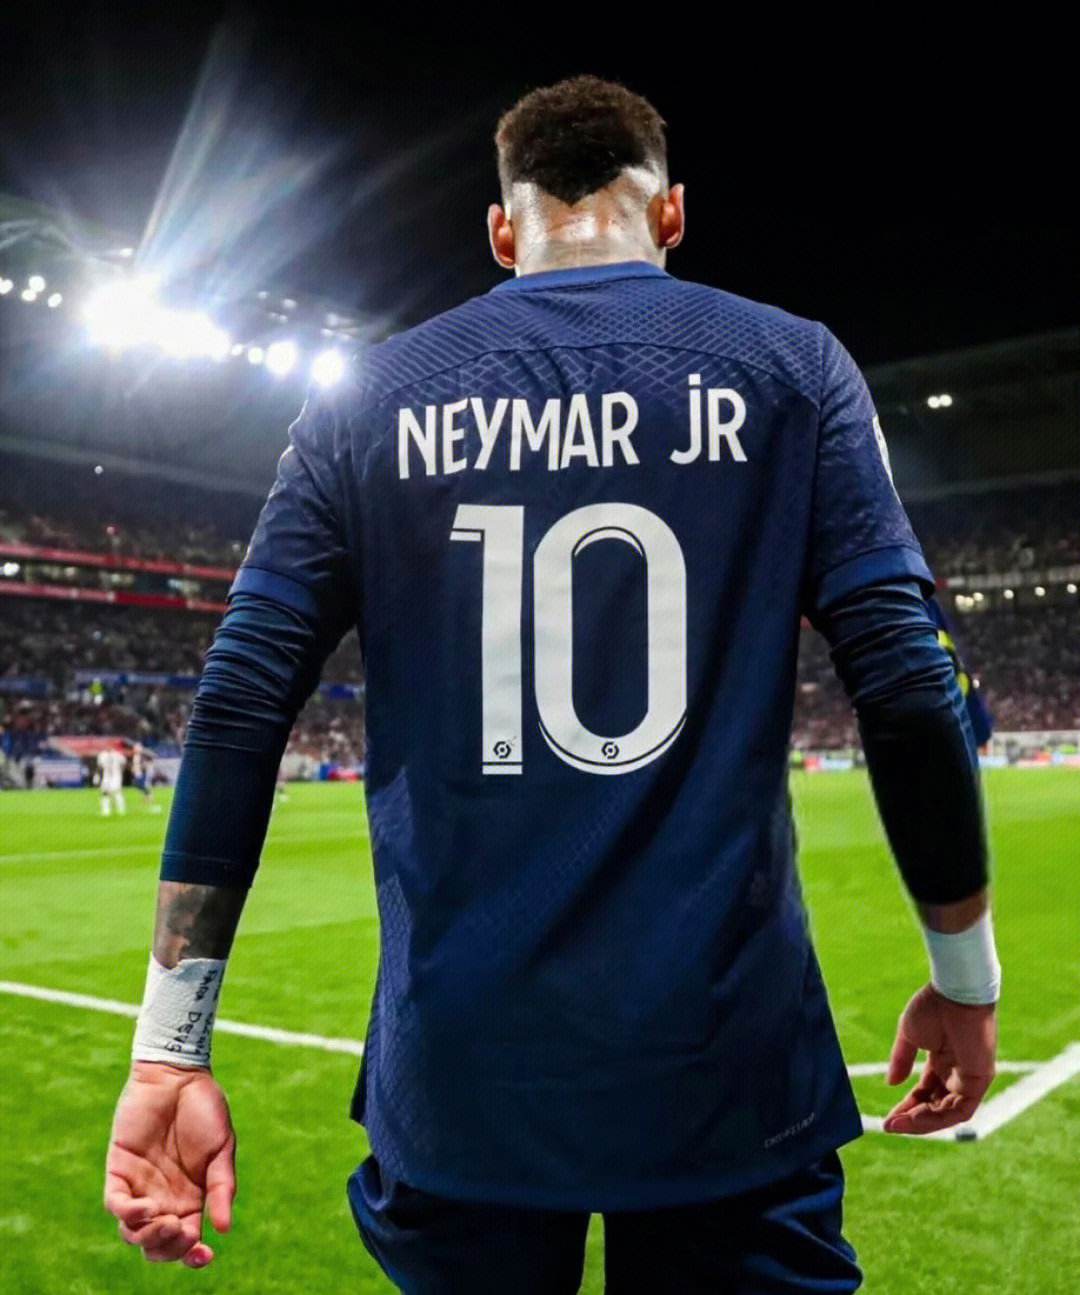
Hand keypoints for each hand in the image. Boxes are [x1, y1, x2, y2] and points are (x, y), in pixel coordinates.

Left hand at [105, 1061, 235, 1266]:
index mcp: (191, 1198)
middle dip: (169, 1249)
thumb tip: (222, 1230)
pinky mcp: (119, 1171)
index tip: (204, 1256)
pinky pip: (116, 1204)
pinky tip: (146, 1207)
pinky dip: (128, 1214)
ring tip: (165, 1221)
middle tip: (182, 1232)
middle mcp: (163, 1198)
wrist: (179, 1075)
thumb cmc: (205, 1108)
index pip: (186, 1241)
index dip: (192, 1256)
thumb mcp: (222, 1149)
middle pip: (157, 1245)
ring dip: (148, 1237)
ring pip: (133, 1233)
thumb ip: (222, 1187)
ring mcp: (139, 1186)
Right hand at [884, 983, 996, 1134]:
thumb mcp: (909, 1035)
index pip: (925, 1092)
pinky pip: (961, 1110)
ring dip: (923, 1122)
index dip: (906, 1106)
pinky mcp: (980, 1081)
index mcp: (941, 1061)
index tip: (888, 1119)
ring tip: (899, 1124)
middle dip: (912, 1119)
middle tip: (890, 1126)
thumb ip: (901, 1060)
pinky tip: (916, 1116)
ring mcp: (970, 1079)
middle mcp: (957, 1073)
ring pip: (948, 1113)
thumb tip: (891, 1083)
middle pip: (935, 1107)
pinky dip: (939, 1117)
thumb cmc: (933, 1006)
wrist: (955, 992)